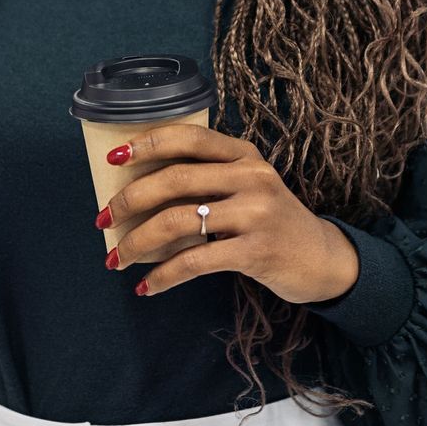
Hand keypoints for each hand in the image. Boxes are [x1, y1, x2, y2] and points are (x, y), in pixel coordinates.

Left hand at [97, 124, 360, 304]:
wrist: (322, 259)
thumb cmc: (272, 221)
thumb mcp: (249, 186)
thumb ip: (209, 178)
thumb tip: (140, 188)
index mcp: (244, 154)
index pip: (189, 138)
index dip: (147, 143)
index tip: (113, 157)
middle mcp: (251, 177)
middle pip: (175, 179)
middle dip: (130, 199)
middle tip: (103, 218)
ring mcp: (256, 214)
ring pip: (178, 221)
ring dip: (137, 242)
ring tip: (116, 258)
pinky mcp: (256, 251)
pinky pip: (195, 261)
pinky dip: (163, 276)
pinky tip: (145, 287)